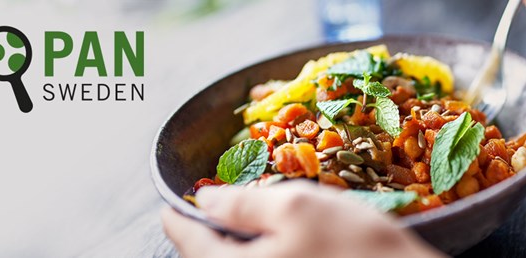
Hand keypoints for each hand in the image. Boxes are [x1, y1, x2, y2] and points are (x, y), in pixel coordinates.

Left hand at [161, 181, 445, 257]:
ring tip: (242, 222)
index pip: (187, 242)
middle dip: (205, 231)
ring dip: (232, 244)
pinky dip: (258, 253)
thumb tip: (206, 200)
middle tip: (210, 208)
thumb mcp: (297, 208)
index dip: (178, 214)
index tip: (172, 202)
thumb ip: (243, 204)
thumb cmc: (354, 246)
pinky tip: (275, 242)